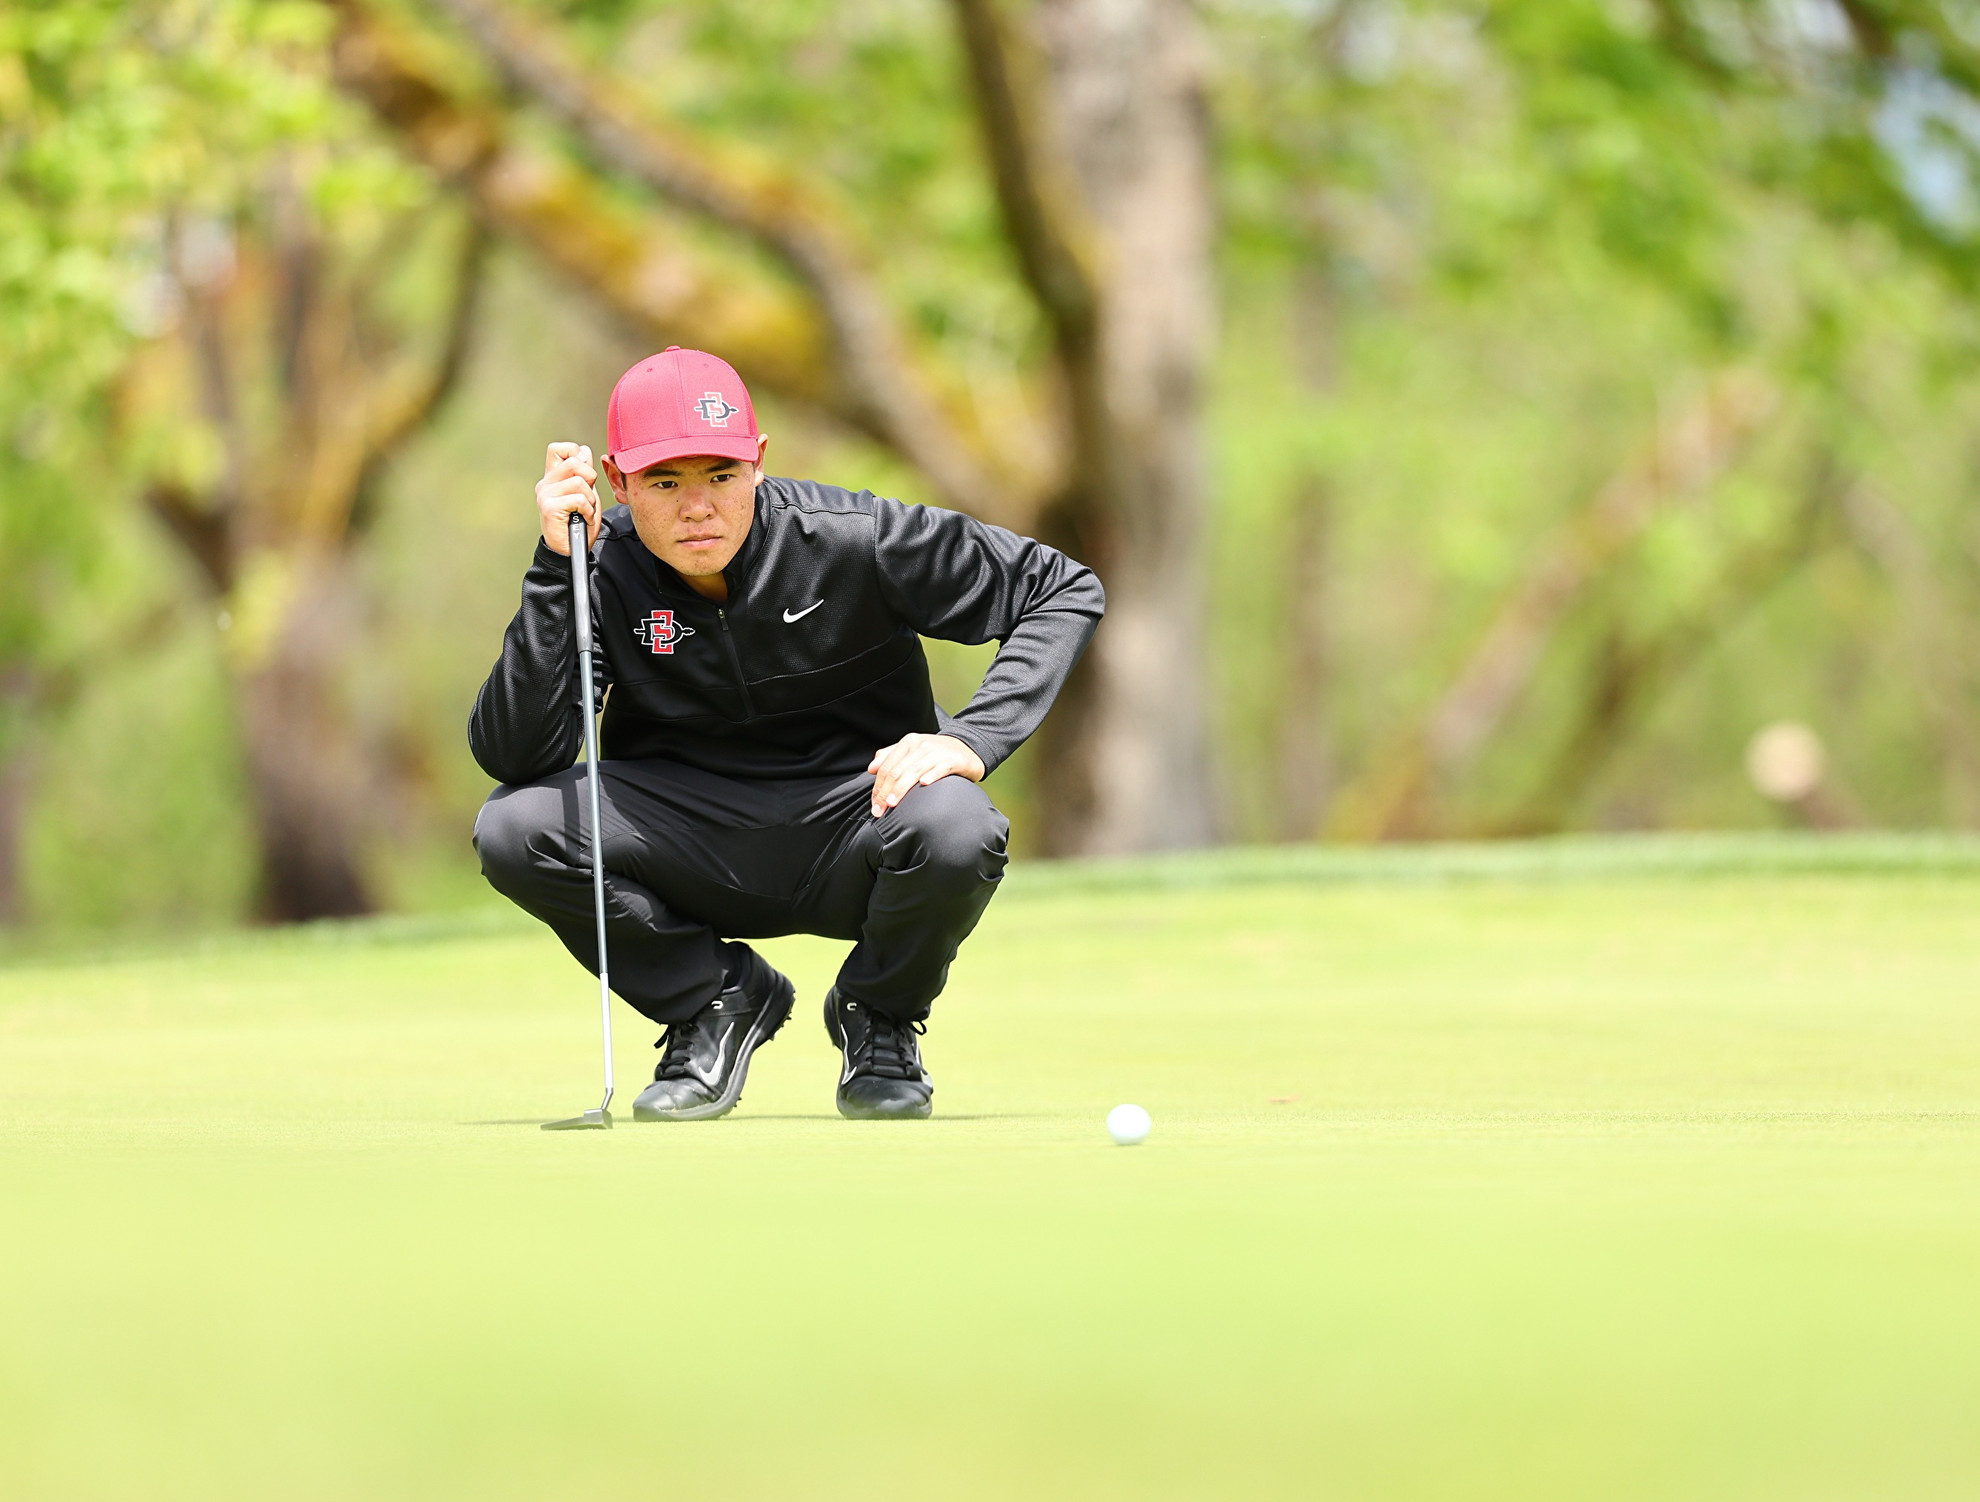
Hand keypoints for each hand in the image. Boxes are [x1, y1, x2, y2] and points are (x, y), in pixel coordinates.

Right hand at [538, 442, 600, 554]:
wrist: (572, 551)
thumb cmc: (580, 523)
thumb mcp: (587, 493)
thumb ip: (585, 473)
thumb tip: (584, 450)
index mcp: (553, 477)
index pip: (558, 448)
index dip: (576, 454)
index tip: (585, 473)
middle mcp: (545, 484)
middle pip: (574, 461)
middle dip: (590, 478)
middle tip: (588, 497)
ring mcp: (545, 495)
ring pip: (579, 482)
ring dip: (590, 499)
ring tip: (585, 511)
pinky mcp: (549, 508)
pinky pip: (578, 499)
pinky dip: (588, 511)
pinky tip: (583, 519)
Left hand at [866, 733, 985, 817]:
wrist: (967, 747)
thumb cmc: (935, 753)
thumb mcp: (912, 750)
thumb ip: (891, 756)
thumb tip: (871, 768)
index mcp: (908, 743)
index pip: (887, 767)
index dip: (878, 787)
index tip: (875, 805)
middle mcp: (920, 746)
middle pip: (897, 771)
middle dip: (885, 792)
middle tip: (879, 811)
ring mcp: (937, 752)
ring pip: (914, 772)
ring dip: (901, 789)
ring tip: (892, 804)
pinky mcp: (953, 760)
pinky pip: (940, 768)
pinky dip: (932, 775)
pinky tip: (924, 784)